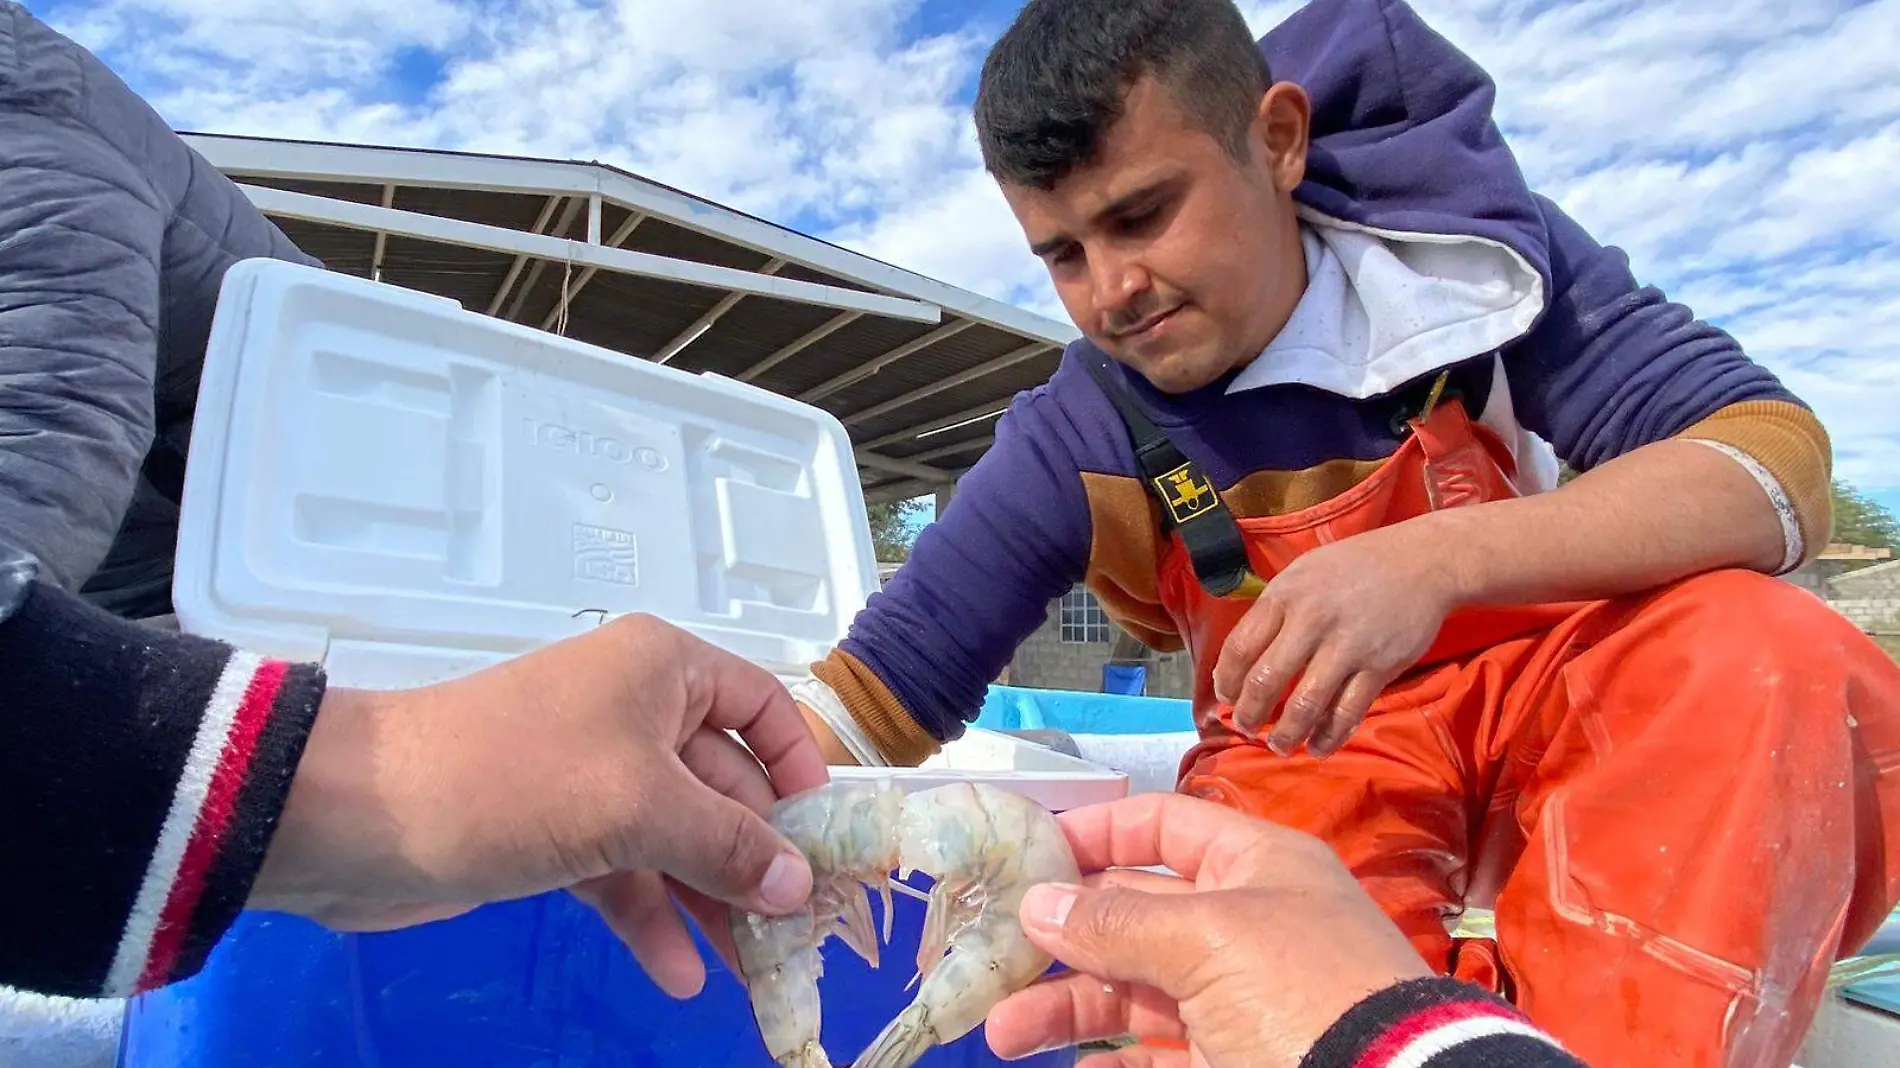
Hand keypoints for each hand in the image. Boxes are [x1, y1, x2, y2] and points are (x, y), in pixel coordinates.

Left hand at [250, 614, 827, 998]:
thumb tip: (800, 884)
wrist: (360, 818)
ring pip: (678, 838)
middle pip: (727, 786)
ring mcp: (592, 776)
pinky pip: (626, 873)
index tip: (829, 841)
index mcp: (664, 671)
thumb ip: (730, 847)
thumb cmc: (515, 779)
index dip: (802, 771)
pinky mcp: (554, 832)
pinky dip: (652, 917)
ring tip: (755, 972)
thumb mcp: (640, 808)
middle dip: (761, 859)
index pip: (763, 707)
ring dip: (713, 901)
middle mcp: (636, 713)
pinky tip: (681, 976)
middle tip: (801, 932)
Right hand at [985, 794, 1430, 1067]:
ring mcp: (1239, 1002)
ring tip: (1004, 1034)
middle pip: (1134, 916)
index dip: (1098, 833)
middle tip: (993, 958)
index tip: (1028, 855)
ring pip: (1134, 992)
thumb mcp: (1208, 939)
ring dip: (1067, 1007)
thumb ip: (1116, 922)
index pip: (1164, 826)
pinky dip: (1110, 1062)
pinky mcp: (1231, 1064)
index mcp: (1255, 867)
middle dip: (1062, 938)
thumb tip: (1037, 904)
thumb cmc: (1300, 991)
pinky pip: (1154, 1057)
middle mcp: (1244, 927)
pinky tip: (1072, 1067)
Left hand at [1212, 521, 1459, 756]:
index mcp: (1285, 595)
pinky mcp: (1380, 666)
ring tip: (1279, 745)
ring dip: (1286, 733)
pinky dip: (1329, 736)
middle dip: (1249, 714)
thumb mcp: (1304, 572)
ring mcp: (1347, 646)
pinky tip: (1318, 747)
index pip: (1240, 647)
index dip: (1226, 681)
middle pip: (1266, 680)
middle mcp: (1311, 620)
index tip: (1226, 698)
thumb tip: (1245, 657)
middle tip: (1245, 727)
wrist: (1423, 562)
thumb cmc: (1356, 566)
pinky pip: (1347, 712)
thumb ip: (1276, 610)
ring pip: (1305, 704)